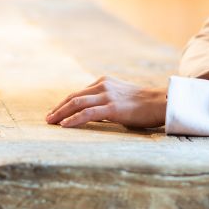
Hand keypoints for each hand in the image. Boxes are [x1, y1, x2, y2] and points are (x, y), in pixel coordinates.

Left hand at [46, 75, 167, 130]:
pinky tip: (64, 125)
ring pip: (76, 103)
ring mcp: (107, 96)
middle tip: (48, 118)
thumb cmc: (143, 104)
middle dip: (58, 108)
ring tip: (51, 122)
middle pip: (73, 97)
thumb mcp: (120, 97)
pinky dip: (73, 119)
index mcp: (103, 82)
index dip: (65, 103)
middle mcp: (103, 86)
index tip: (56, 112)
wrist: (161, 103)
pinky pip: (87, 113)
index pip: (79, 93)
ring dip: (61, 113)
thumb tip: (91, 114)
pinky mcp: (112, 107)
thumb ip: (105, 101)